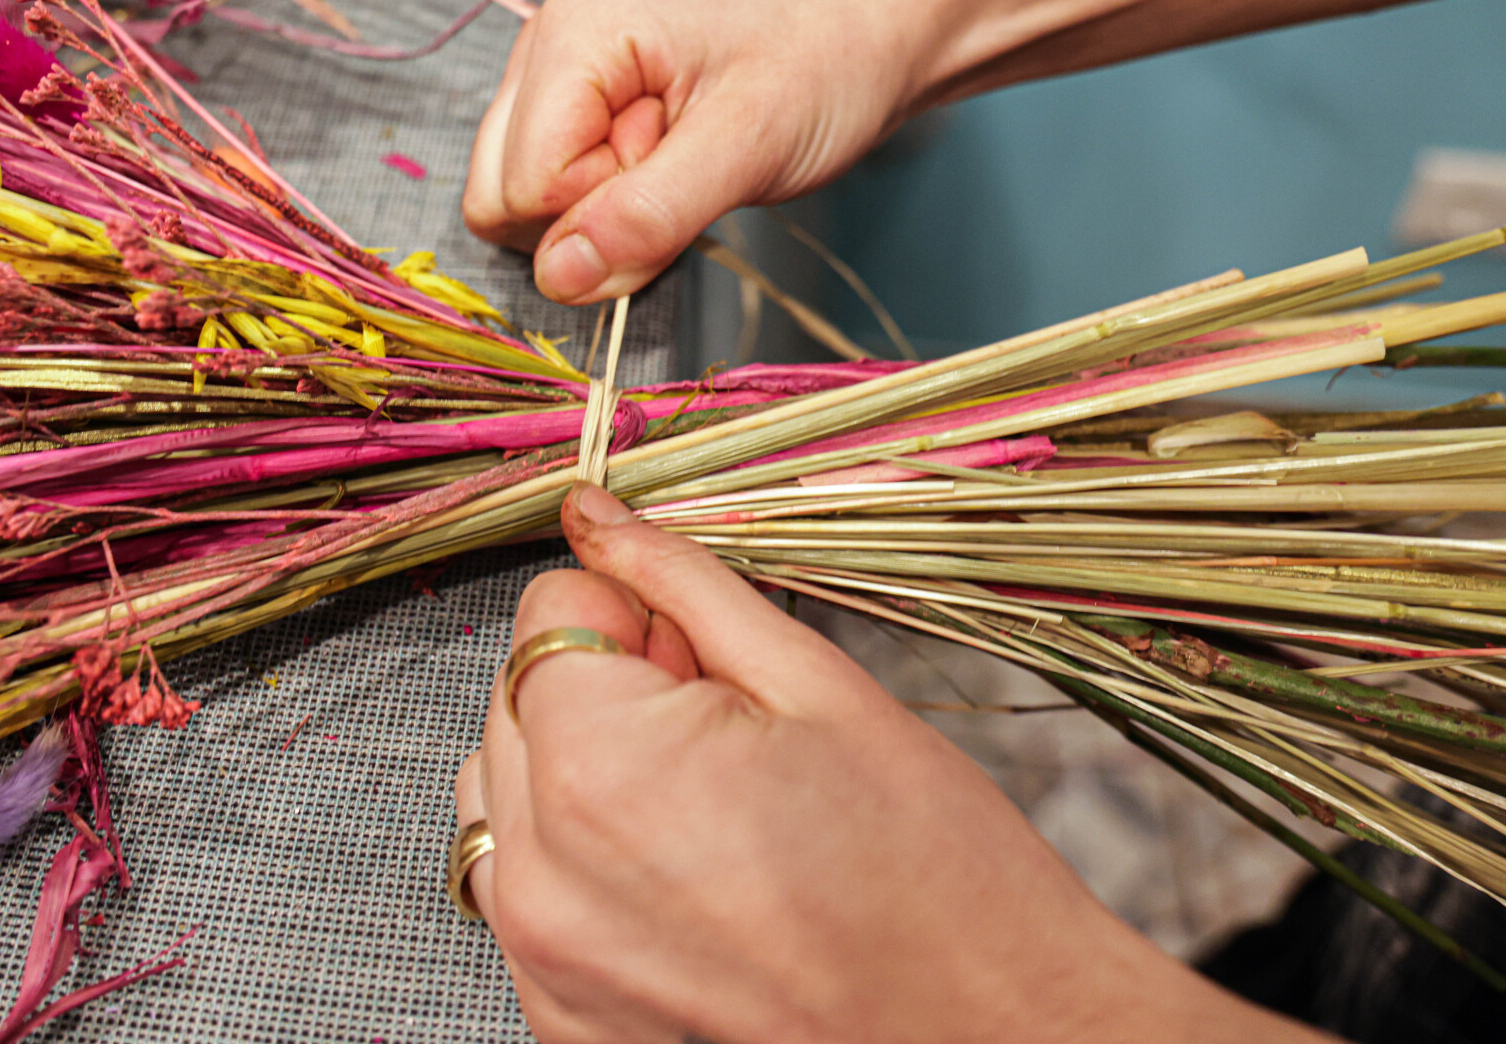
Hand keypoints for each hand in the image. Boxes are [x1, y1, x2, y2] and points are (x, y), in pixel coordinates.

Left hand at [452, 486, 1323, 1043]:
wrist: (996, 1037)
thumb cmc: (934, 875)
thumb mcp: (817, 685)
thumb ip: (685, 586)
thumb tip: (600, 514)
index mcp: (599, 766)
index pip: (546, 613)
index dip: (634, 610)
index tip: (705, 647)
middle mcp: (546, 871)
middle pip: (517, 701)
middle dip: (605, 683)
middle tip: (724, 715)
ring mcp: (548, 956)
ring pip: (509, 794)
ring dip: (580, 767)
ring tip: (707, 794)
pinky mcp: (564, 1015)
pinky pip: (529, 892)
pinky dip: (583, 860)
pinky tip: (688, 868)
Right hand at [462, 0, 929, 304]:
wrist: (874, 30)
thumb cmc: (825, 60)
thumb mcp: (748, 143)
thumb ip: (647, 215)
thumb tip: (556, 277)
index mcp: (570, 37)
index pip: (517, 190)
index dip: (598, 214)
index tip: (683, 167)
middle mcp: (544, 56)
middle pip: (501, 201)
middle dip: (592, 220)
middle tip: (685, 168)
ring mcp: (558, 89)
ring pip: (525, 212)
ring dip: (609, 218)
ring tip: (689, 160)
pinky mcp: (582, 119)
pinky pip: (563, 205)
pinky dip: (620, 212)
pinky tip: (679, 166)